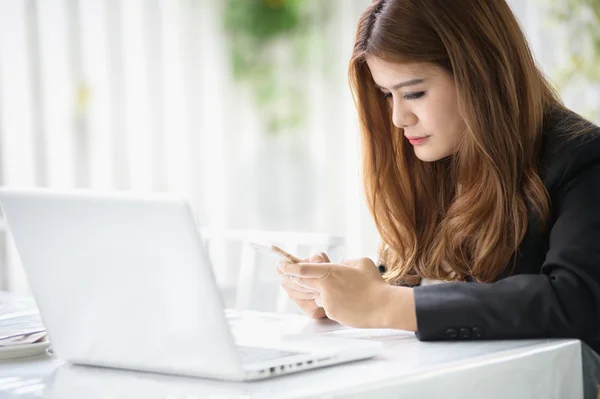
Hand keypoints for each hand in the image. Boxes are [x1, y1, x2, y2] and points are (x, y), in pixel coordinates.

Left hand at [278, 257, 400, 328]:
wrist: (383, 306)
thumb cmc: (374, 283)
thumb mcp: (360, 262)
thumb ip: (345, 262)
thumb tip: (338, 265)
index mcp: (330, 272)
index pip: (302, 270)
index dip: (289, 268)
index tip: (281, 265)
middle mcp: (325, 288)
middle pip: (300, 283)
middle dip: (289, 278)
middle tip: (281, 274)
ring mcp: (327, 303)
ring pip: (313, 295)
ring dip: (310, 291)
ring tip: (310, 286)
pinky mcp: (332, 314)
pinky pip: (325, 306)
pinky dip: (328, 301)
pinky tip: (340, 299)